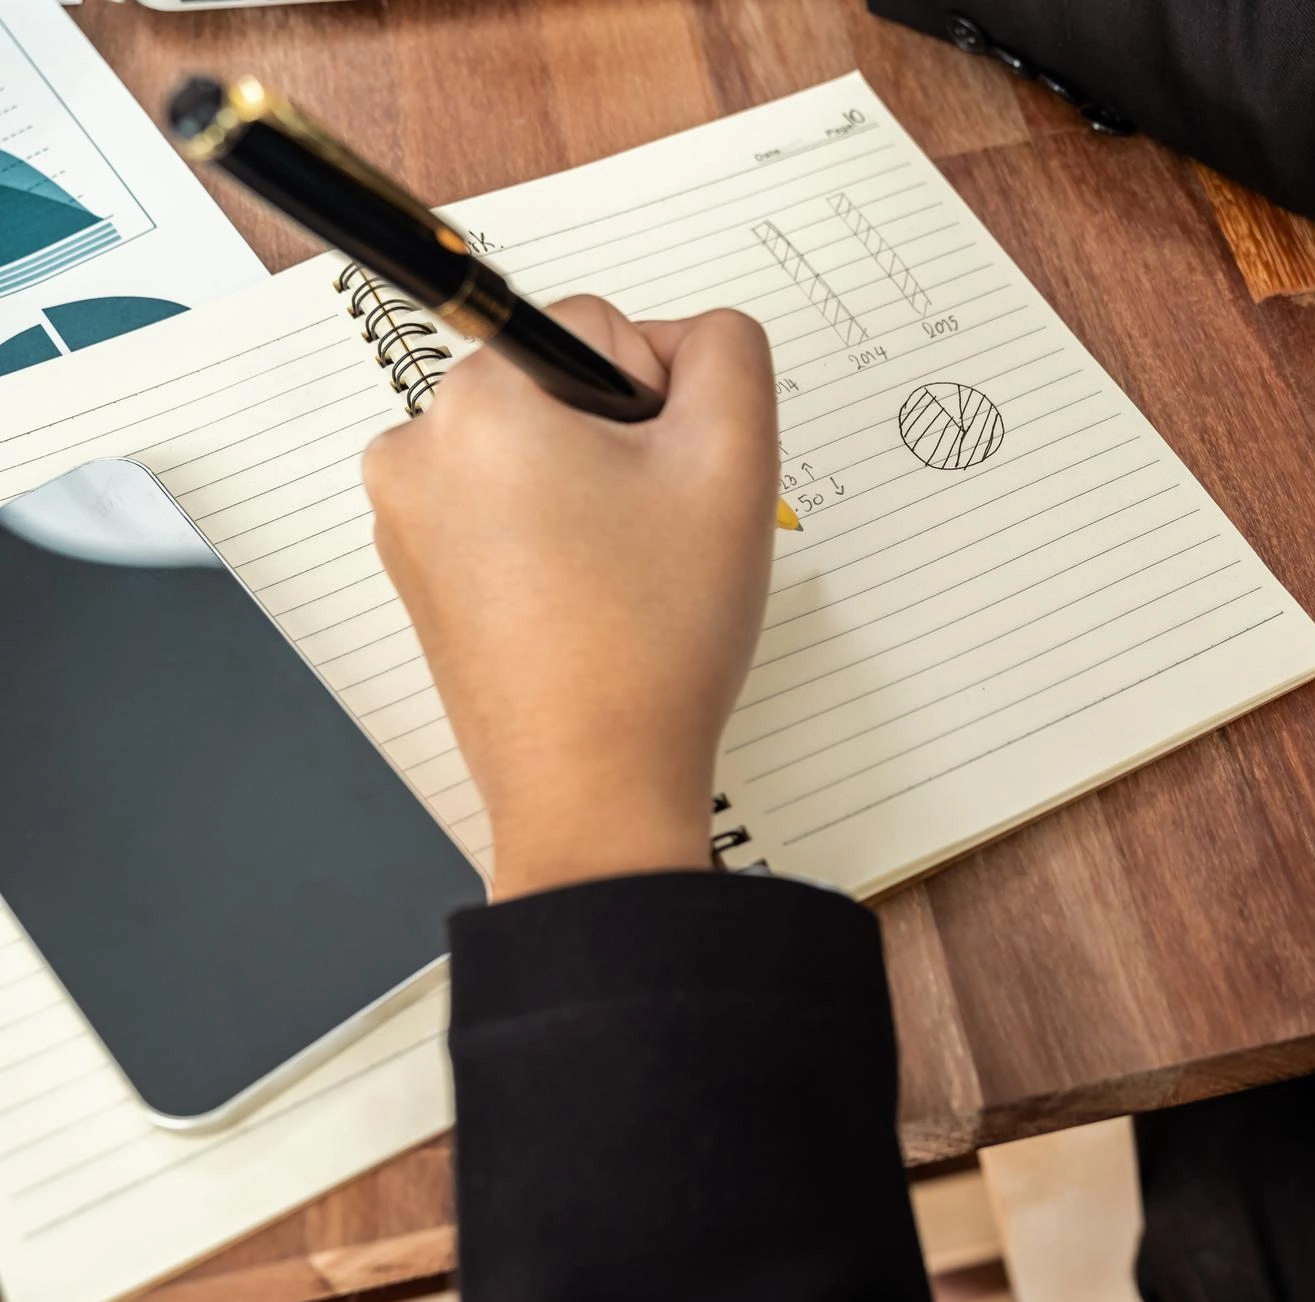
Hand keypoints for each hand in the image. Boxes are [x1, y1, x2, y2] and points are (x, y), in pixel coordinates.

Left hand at [364, 297, 777, 899]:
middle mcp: (416, 448)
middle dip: (621, 446)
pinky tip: (587, 603)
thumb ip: (729, 353)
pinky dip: (553, 540)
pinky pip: (503, 512)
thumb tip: (692, 339)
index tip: (665, 484)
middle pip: (560, 388)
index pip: (600, 326)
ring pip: (536, 451)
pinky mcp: (418, 572)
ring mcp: (405, 517)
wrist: (595, 785)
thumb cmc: (654, 638)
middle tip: (651, 538)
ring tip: (619, 578)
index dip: (663, 400)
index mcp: (479, 403)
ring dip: (589, 493)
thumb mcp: (734, 461)